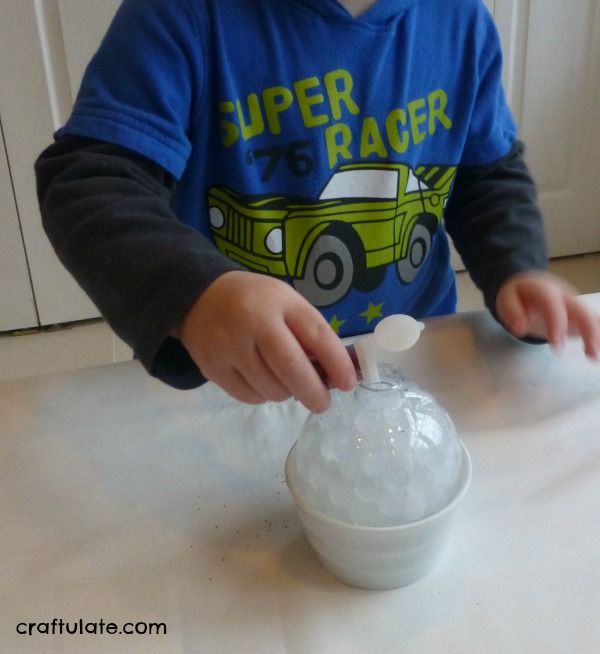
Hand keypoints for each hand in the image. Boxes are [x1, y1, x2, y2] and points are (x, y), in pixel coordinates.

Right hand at [177, 271, 356, 411]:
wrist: (200, 298)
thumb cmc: (256, 302)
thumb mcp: (287, 303)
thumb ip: (310, 334)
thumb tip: (336, 377)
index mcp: (280, 303)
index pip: (317, 336)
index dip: (337, 364)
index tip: (349, 383)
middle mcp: (254, 324)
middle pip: (292, 369)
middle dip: (314, 392)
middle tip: (322, 403)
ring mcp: (230, 348)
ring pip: (271, 389)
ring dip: (287, 393)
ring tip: (285, 381)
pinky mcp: (213, 369)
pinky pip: (250, 397)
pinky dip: (263, 396)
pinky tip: (263, 381)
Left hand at [495, 271, 599, 358]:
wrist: (530, 282)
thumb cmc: (519, 294)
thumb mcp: (507, 298)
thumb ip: (512, 312)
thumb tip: (520, 330)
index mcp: (545, 291)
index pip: (553, 305)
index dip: (556, 324)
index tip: (556, 346)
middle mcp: (565, 297)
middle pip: (581, 311)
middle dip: (589, 331)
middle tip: (590, 353)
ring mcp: (575, 305)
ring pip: (591, 317)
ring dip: (597, 334)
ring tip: (596, 356)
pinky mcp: (580, 314)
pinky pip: (594, 321)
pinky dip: (598, 334)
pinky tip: (598, 350)